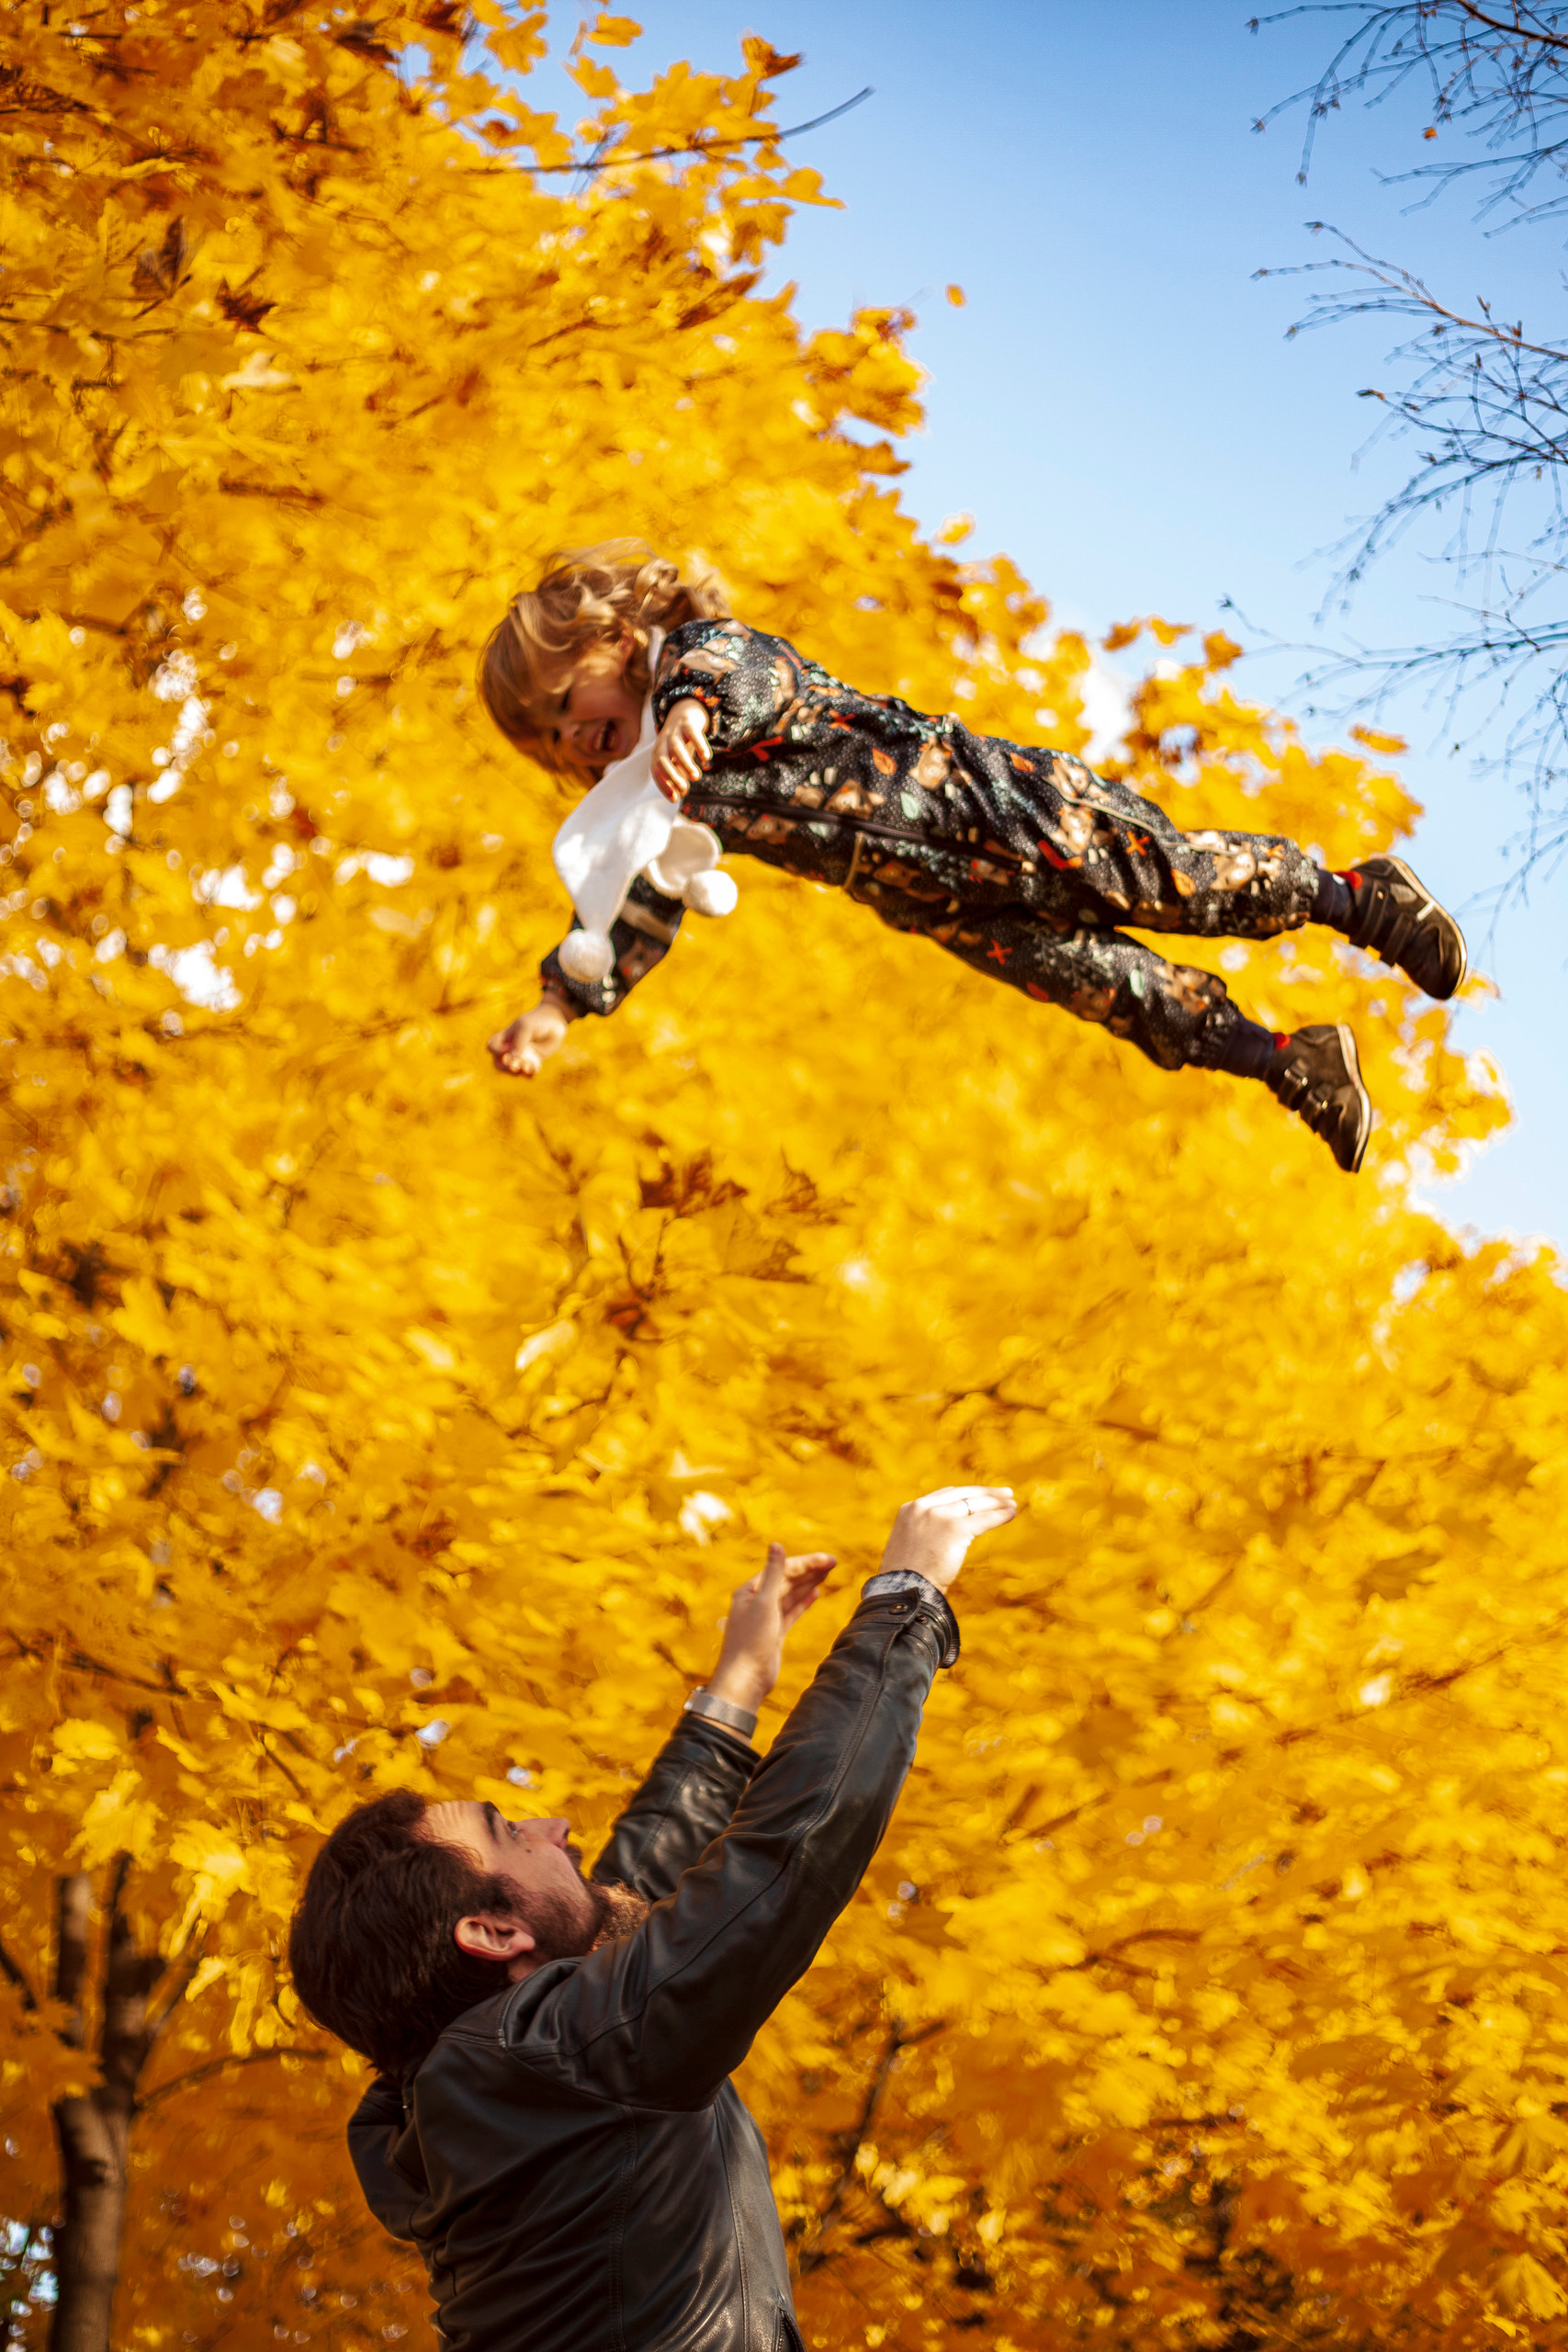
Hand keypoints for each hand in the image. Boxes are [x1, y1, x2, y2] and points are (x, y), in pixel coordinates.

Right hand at [488, 997, 570, 1077]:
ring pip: (514, 1069)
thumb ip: (518, 1042)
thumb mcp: (526, 1027)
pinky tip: (536, 1067)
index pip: (492, 1047)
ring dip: (519, 1070)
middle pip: (499, 1062)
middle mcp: (513, 1047)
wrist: (556, 1022)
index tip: (508, 1047)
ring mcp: (524, 1054)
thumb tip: (512, 1058)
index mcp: (506, 1037)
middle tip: (516, 1063)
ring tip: (528, 1066)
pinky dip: (530, 1072)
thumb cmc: (538, 1021)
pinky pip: (529, 1071)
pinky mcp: (535, 1060)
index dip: (497, 1051)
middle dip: (506, 1066)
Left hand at [652, 698, 710, 802]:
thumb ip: (678, 776)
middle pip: (662, 760)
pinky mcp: (687, 723)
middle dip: (672, 776)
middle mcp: (663, 743)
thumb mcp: (677, 761)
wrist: (685, 712)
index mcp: (658, 753)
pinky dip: (699, 745)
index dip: (663, 785)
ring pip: (676, 748)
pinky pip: (692, 734)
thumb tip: (679, 795)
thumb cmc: (681, 743)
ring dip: (685, 764)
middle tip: (685, 788)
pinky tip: (707, 757)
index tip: (674, 798)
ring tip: (696, 777)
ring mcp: (675, 732)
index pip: (656, 771)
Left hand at [705, 1543, 835, 1716]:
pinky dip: (803, 1602)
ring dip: (808, 1583)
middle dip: (809, 1570)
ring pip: (791, 1595)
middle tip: (833, 1562)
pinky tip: (816, 1593)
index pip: (782, 1570)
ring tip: (827, 1573)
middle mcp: (756, 1601)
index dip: (806, 1563)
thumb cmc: (751, 1642)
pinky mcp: (774, 1632)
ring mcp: (766, 1617)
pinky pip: (791, 1612)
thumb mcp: (764, 1604)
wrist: (745, 1680)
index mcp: (750, 1591)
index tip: (829, 1560)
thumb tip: (776, 1544)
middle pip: (787, 1580)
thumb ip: (773, 1574)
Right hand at [877, 1486, 1016, 1594]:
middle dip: (986, 1493)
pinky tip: (1011, 1513)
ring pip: (975, 1504)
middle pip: (963, 1494)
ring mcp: (940, 1516)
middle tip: (1005, 1493)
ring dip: (997, 1502)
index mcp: (910, 1508)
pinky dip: (1000, 1515)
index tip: (980, 1495)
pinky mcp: (956, 1528)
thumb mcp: (910, 1544)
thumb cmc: (908, 1576)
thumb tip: (943, 1534)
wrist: (906, 1589)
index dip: (967, 1494)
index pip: (945, 1494)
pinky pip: (984, 1519)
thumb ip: (924, 1531)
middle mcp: (924, 1507)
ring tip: (1012, 1503)